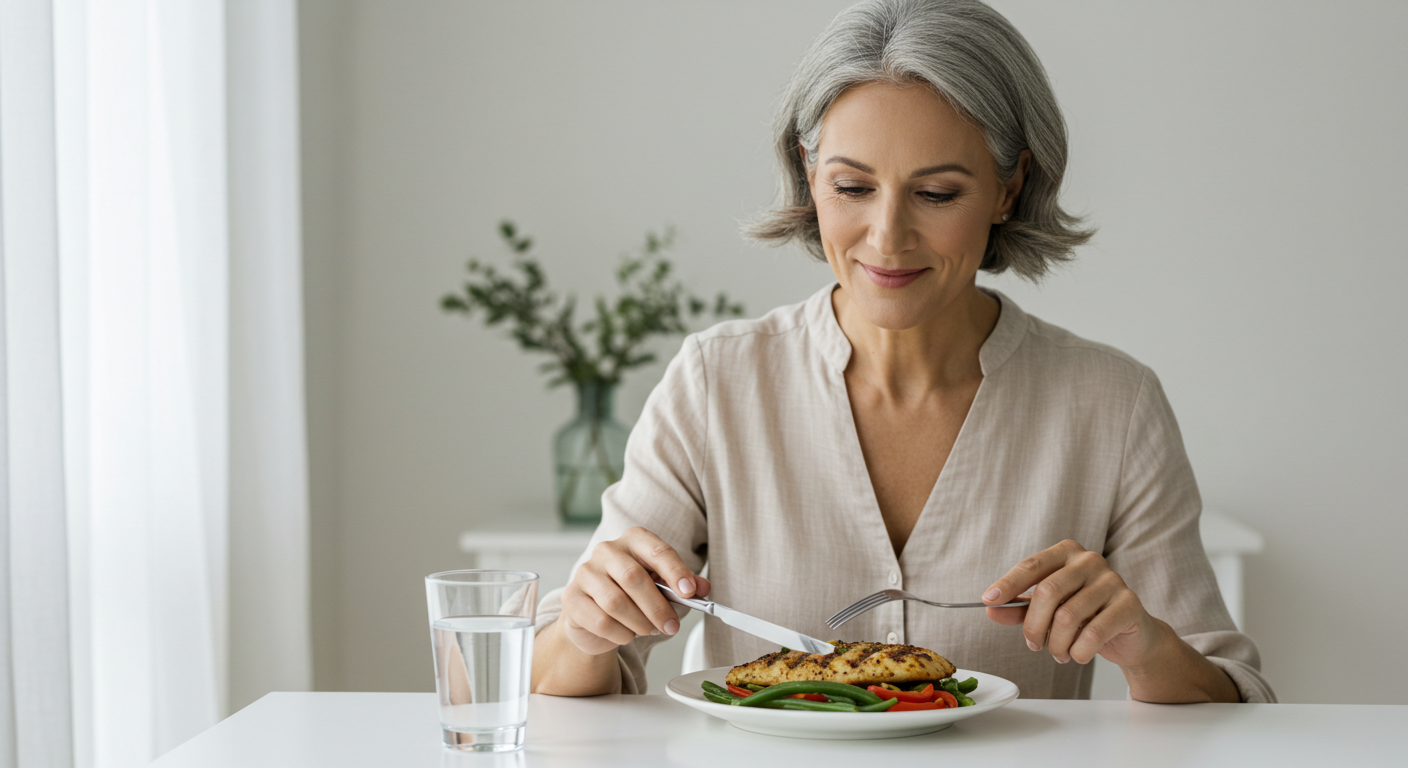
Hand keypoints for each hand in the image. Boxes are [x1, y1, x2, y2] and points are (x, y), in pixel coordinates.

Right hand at [559, 526, 710, 656]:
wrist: (595, 617)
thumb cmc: (632, 596)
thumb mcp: (662, 587)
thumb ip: (683, 586)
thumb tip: (703, 588)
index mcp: (632, 540)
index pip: (656, 550)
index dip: (675, 571)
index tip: (690, 591)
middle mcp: (606, 551)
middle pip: (633, 577)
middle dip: (657, 607)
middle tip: (672, 626)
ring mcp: (585, 573)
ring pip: (616, 602)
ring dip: (639, 622)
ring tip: (648, 630)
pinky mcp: (572, 598)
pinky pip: (601, 621)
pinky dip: (621, 634)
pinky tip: (627, 634)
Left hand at [981, 539, 1157, 667]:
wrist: (1132, 635)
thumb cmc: (1086, 617)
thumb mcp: (1049, 611)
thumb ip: (1020, 608)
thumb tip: (990, 609)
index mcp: (1067, 553)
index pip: (1032, 565)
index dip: (1008, 584)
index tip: (988, 600)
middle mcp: (1089, 560)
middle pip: (1048, 592)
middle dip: (1033, 626)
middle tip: (1033, 645)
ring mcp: (1112, 580)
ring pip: (1068, 616)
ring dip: (1057, 644)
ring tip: (1059, 654)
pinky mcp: (1129, 604)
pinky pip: (1094, 633)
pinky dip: (1078, 651)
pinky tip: (1077, 655)